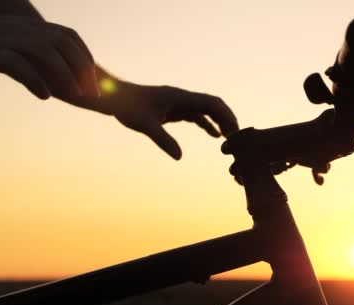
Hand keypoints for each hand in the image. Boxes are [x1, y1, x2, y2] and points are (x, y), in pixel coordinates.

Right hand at [0, 14, 97, 98]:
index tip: (94, 78)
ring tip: (76, 95)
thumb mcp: (5, 46)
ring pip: (45, 51)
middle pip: (62, 42)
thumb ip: (28, 54)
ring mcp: (5, 40)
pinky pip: (18, 65)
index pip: (67, 35)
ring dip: (65, 74)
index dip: (85, 55)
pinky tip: (44, 96)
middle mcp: (19, 30)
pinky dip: (36, 80)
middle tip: (93, 93)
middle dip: (82, 67)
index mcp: (26, 27)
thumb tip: (48, 72)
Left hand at [98, 82, 238, 159]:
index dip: (226, 115)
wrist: (114, 97)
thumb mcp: (145, 125)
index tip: (236, 129)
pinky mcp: (173, 109)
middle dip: (227, 119)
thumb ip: (163, 140)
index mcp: (180, 97)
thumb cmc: (128, 107)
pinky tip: (214, 135)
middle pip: (213, 105)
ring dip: (219, 122)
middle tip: (239, 137)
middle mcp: (183, 98)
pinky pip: (196, 115)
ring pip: (206, 110)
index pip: (211, 103)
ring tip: (231, 138)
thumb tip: (179, 157)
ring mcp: (179, 103)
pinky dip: (207, 124)